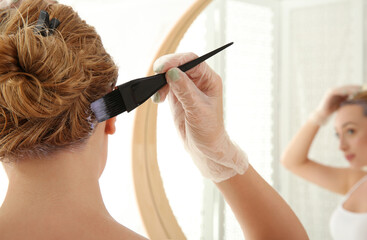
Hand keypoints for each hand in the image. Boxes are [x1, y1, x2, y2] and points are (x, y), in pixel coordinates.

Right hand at [152, 52, 247, 181]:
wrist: (205, 148)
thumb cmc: (209, 130)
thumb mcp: (197, 110)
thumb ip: (185, 91)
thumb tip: (171, 72)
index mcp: (209, 79)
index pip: (192, 61)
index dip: (176, 61)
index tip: (162, 67)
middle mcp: (199, 81)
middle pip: (179, 65)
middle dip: (166, 68)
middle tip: (155, 74)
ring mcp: (187, 88)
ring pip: (170, 74)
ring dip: (160, 81)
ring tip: (158, 95)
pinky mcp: (177, 96)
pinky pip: (165, 86)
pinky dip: (159, 89)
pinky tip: (158, 99)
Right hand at [310, 85, 360, 124]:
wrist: (323, 114)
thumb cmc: (332, 109)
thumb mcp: (341, 103)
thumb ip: (346, 98)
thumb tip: (356, 96)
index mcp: (337, 91)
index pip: (347, 87)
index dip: (355, 87)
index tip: (363, 88)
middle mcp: (334, 90)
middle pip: (345, 87)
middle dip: (354, 87)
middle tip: (362, 88)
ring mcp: (330, 91)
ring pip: (342, 88)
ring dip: (350, 89)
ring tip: (357, 90)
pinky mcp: (328, 94)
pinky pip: (336, 91)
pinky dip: (342, 91)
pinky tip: (348, 93)